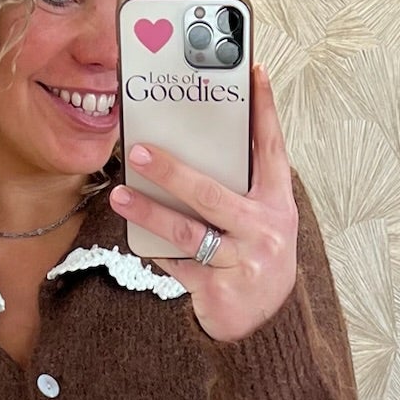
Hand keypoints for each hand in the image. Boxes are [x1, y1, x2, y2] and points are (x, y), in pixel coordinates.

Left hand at [108, 61, 296, 342]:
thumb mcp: (262, 223)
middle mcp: (264, 231)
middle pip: (212, 193)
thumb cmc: (257, 262)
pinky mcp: (219, 290)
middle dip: (173, 171)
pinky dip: (156, 249)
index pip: (272, 149)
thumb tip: (192, 150)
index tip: (252, 72)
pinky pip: (178, 263)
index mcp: (278, 205)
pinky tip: (135, 235)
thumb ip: (240, 189)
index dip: (264, 110)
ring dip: (149, 211)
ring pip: (188, 231)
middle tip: (139, 151)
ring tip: (121, 196)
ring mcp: (243, 262)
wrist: (267, 328)